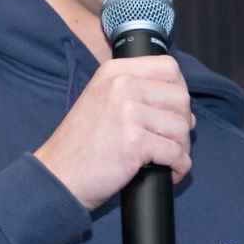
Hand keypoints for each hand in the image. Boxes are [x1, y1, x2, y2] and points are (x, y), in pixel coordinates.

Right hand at [34, 56, 195, 210]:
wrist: (58, 176)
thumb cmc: (81, 146)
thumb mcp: (102, 102)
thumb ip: (137, 96)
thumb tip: (186, 111)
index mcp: (114, 72)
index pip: (168, 67)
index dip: (179, 89)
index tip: (174, 110)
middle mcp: (121, 86)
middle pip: (180, 96)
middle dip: (183, 123)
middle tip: (171, 141)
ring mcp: (127, 112)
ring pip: (181, 126)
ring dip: (181, 148)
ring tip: (167, 160)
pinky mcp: (134, 142)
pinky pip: (176, 152)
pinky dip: (179, 167)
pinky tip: (168, 173)